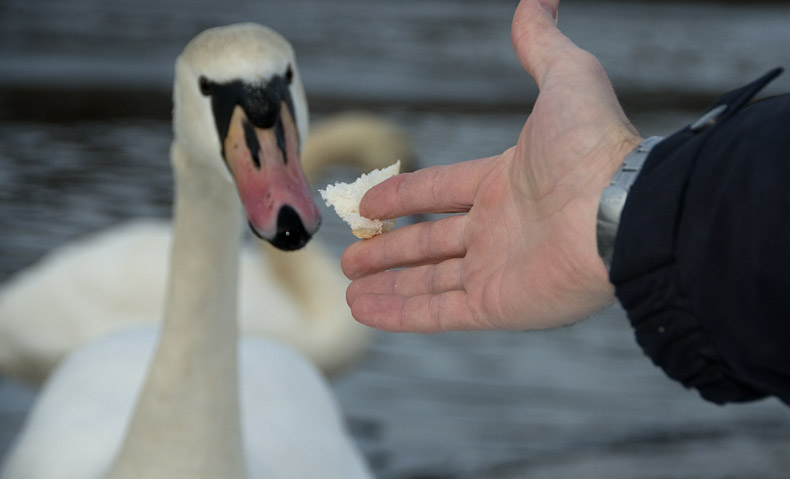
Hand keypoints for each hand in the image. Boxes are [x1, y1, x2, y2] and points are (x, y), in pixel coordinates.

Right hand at [341, 0, 641, 331]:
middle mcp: (500, 231)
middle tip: (353, 257)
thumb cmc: (594, 147)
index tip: (368, 204)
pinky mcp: (498, 307)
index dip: (403, 196)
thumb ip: (541, 46)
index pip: (441, 191)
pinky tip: (364, 311)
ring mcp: (498, 272)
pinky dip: (399, 315)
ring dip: (390, 285)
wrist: (623, 211)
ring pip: (430, 282)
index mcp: (506, 185)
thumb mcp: (565, 79)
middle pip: (430, 242)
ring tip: (349, 289)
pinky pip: (438, 314)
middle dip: (390, 250)